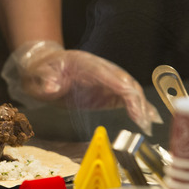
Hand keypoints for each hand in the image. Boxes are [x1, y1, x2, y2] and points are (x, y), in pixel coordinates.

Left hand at [2, 41, 162, 135]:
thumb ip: (46, 80)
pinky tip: (149, 118)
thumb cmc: (41, 71)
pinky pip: (127, 97)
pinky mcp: (106, 91)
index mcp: (87, 63)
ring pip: (130, 90)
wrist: (41, 68)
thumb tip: (52, 87)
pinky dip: (138, 106)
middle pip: (126, 82)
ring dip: (141, 106)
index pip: (112, 77)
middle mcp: (101, 70)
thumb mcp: (38, 74)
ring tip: (149, 124)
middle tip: (144, 123)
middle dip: (138, 102)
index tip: (134, 109)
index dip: (126, 92)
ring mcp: (106, 80)